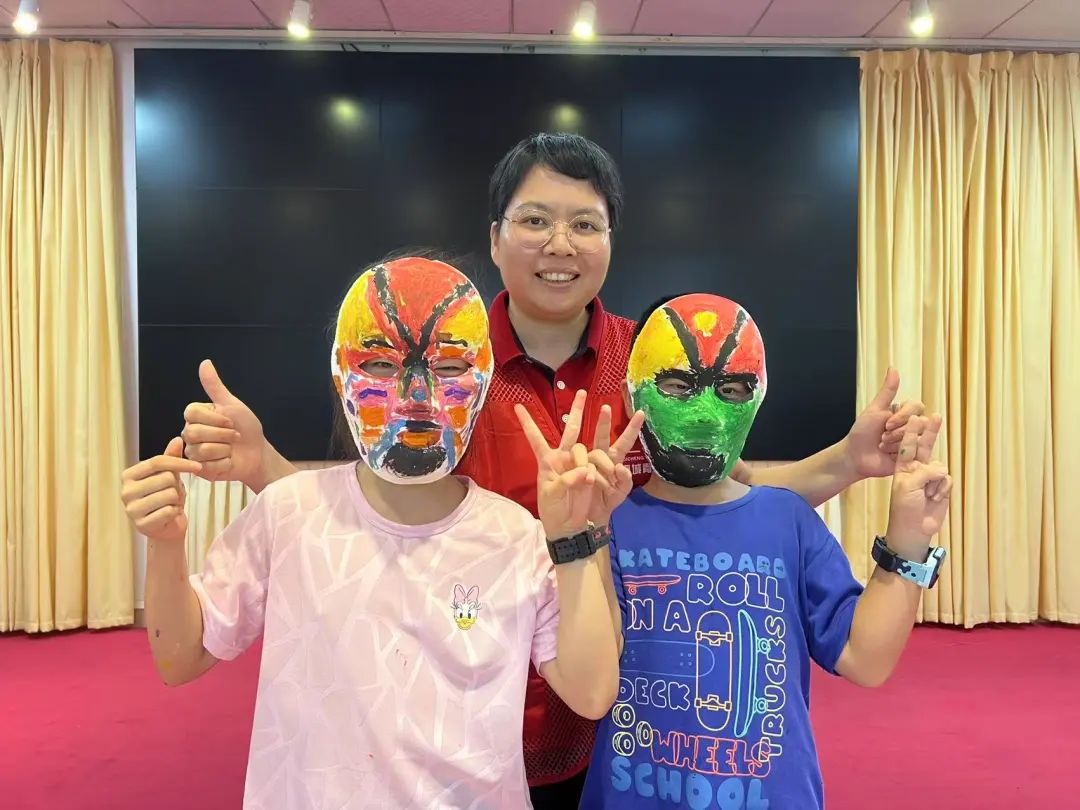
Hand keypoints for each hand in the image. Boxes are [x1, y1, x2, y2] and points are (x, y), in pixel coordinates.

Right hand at [121, 437, 201, 541]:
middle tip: (173, 494)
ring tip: (171, 504)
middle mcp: (126, 491)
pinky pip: (169, 511)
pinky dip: (175, 512)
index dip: (181, 462)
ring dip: (177, 500)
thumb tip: (177, 439)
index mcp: (129, 475)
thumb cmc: (166, 499)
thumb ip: (171, 458)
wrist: (166, 527)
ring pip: (170, 494)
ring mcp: (131, 509)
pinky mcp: (141, 524)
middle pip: (166, 478)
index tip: (198, 467)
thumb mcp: (169, 476)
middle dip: (177, 486)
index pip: (158, 461)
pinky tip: (169, 515)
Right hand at [182, 360, 265, 485]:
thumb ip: (215, 387)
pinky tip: (229, 461)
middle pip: (194, 432)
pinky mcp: (200, 470)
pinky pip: (208, 466)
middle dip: (222, 434)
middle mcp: (190, 434)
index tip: (230, 420)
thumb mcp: (233, 405)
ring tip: (231, 449)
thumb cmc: (246, 428)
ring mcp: (193, 453)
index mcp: (195, 417)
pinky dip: (225, 463)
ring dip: (225, 450)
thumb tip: (205, 362)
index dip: (215, 418)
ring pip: (201, 450)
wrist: (258, 453)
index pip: (191, 412)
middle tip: (234, 436)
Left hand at [516, 390, 610, 539]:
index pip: (536, 439)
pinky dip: (604, 465)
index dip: (528, 423)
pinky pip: (603, 462)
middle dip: (576, 411)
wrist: (570, 527)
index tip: (518, 406)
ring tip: (605, 408)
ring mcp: (581, 463)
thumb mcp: (553, 496)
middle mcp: (565, 457)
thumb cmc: (554, 511)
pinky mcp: (596, 472)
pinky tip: (597, 477)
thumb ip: (567, 481)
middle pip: (570, 430)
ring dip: (599, 426)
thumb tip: (587, 472)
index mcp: (548, 461)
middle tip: (582, 392)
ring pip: (589, 441)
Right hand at [585, 404, 644, 526]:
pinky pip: (577, 462)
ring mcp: (584, 461)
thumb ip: (625, 481)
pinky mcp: (572, 468)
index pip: (624, 442)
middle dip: (604, 421)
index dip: (632, 428)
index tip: (641, 412)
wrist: (588, 518)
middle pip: (602, 435)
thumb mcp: (620, 494)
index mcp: (614, 460)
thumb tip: (621, 467)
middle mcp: (599, 456)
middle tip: (606, 408)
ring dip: (597, 462)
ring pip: (589, 450)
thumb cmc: (605, 503)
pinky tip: (587, 479)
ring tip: (598, 480)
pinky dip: (584, 470)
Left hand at [845, 367, 925, 478]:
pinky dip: (901, 453)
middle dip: (897, 432)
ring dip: (897, 443)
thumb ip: (887, 391)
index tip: (886, 424)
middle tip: (882, 437)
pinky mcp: (913, 457)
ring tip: (883, 446)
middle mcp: (911, 426)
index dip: (902, 416)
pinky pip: (918, 453)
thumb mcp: (874, 409)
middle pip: (919, 423)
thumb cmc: (862, 432)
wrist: (855, 456)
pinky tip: (890, 454)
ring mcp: (913, 441)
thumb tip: (893, 368)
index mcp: (904, 413)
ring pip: (919, 438)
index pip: (916, 407)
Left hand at [885, 415, 951, 554]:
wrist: (913, 529)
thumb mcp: (908, 486)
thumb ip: (924, 472)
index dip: (911, 431)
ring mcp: (930, 478)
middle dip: (930, 432)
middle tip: (935, 416)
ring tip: (927, 494)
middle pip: (925, 447)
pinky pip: (947, 480)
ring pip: (940, 467)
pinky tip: (936, 499)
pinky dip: (943, 489)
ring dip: (936, 481)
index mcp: (903, 467)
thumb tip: (940, 470)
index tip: (914, 416)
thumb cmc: (904, 507)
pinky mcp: (942, 487)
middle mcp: (917, 469)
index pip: (907, 445)